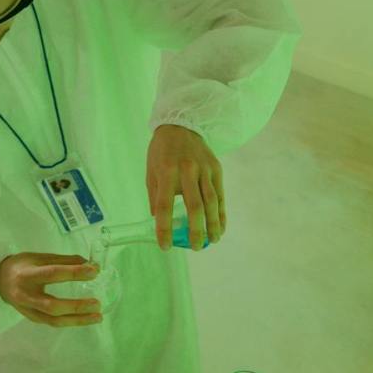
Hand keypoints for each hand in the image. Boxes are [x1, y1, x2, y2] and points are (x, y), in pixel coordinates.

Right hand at [0, 253, 102, 327]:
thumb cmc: (22, 266)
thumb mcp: (40, 257)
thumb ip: (64, 261)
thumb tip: (90, 264)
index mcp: (27, 275)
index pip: (53, 274)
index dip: (74, 273)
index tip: (94, 271)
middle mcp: (26, 295)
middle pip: (52, 306)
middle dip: (76, 306)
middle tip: (97, 303)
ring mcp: (28, 310)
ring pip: (54, 320)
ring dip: (78, 320)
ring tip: (97, 316)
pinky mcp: (32, 318)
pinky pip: (53, 322)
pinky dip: (70, 321)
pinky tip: (84, 318)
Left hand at [146, 124, 223, 249]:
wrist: (181, 125)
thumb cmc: (161, 153)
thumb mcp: (151, 172)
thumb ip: (155, 197)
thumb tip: (158, 222)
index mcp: (166, 171)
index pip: (164, 205)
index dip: (164, 228)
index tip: (164, 246)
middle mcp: (188, 170)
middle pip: (195, 206)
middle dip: (196, 230)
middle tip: (195, 248)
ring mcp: (205, 169)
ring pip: (212, 202)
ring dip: (213, 224)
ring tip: (212, 241)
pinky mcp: (216, 169)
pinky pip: (220, 195)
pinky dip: (222, 213)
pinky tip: (221, 227)